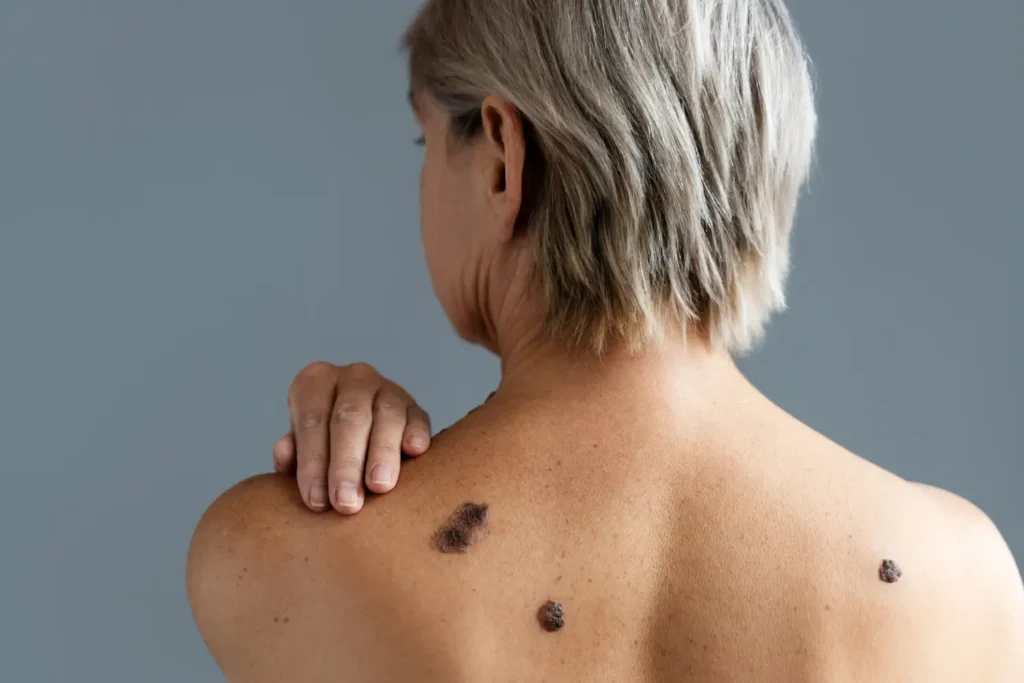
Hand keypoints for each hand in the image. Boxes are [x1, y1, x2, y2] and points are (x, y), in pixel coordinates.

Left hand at [273, 362, 431, 513]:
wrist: (356, 436)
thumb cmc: (321, 445)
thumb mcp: (300, 446)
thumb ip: (292, 454)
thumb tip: (284, 456)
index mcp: (316, 382)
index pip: (312, 421)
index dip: (313, 462)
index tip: (315, 501)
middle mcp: (353, 378)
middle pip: (350, 417)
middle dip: (347, 463)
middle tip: (346, 503)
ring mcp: (388, 389)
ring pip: (387, 416)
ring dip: (382, 453)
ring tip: (379, 487)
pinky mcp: (415, 408)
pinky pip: (417, 418)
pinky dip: (415, 434)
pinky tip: (414, 452)